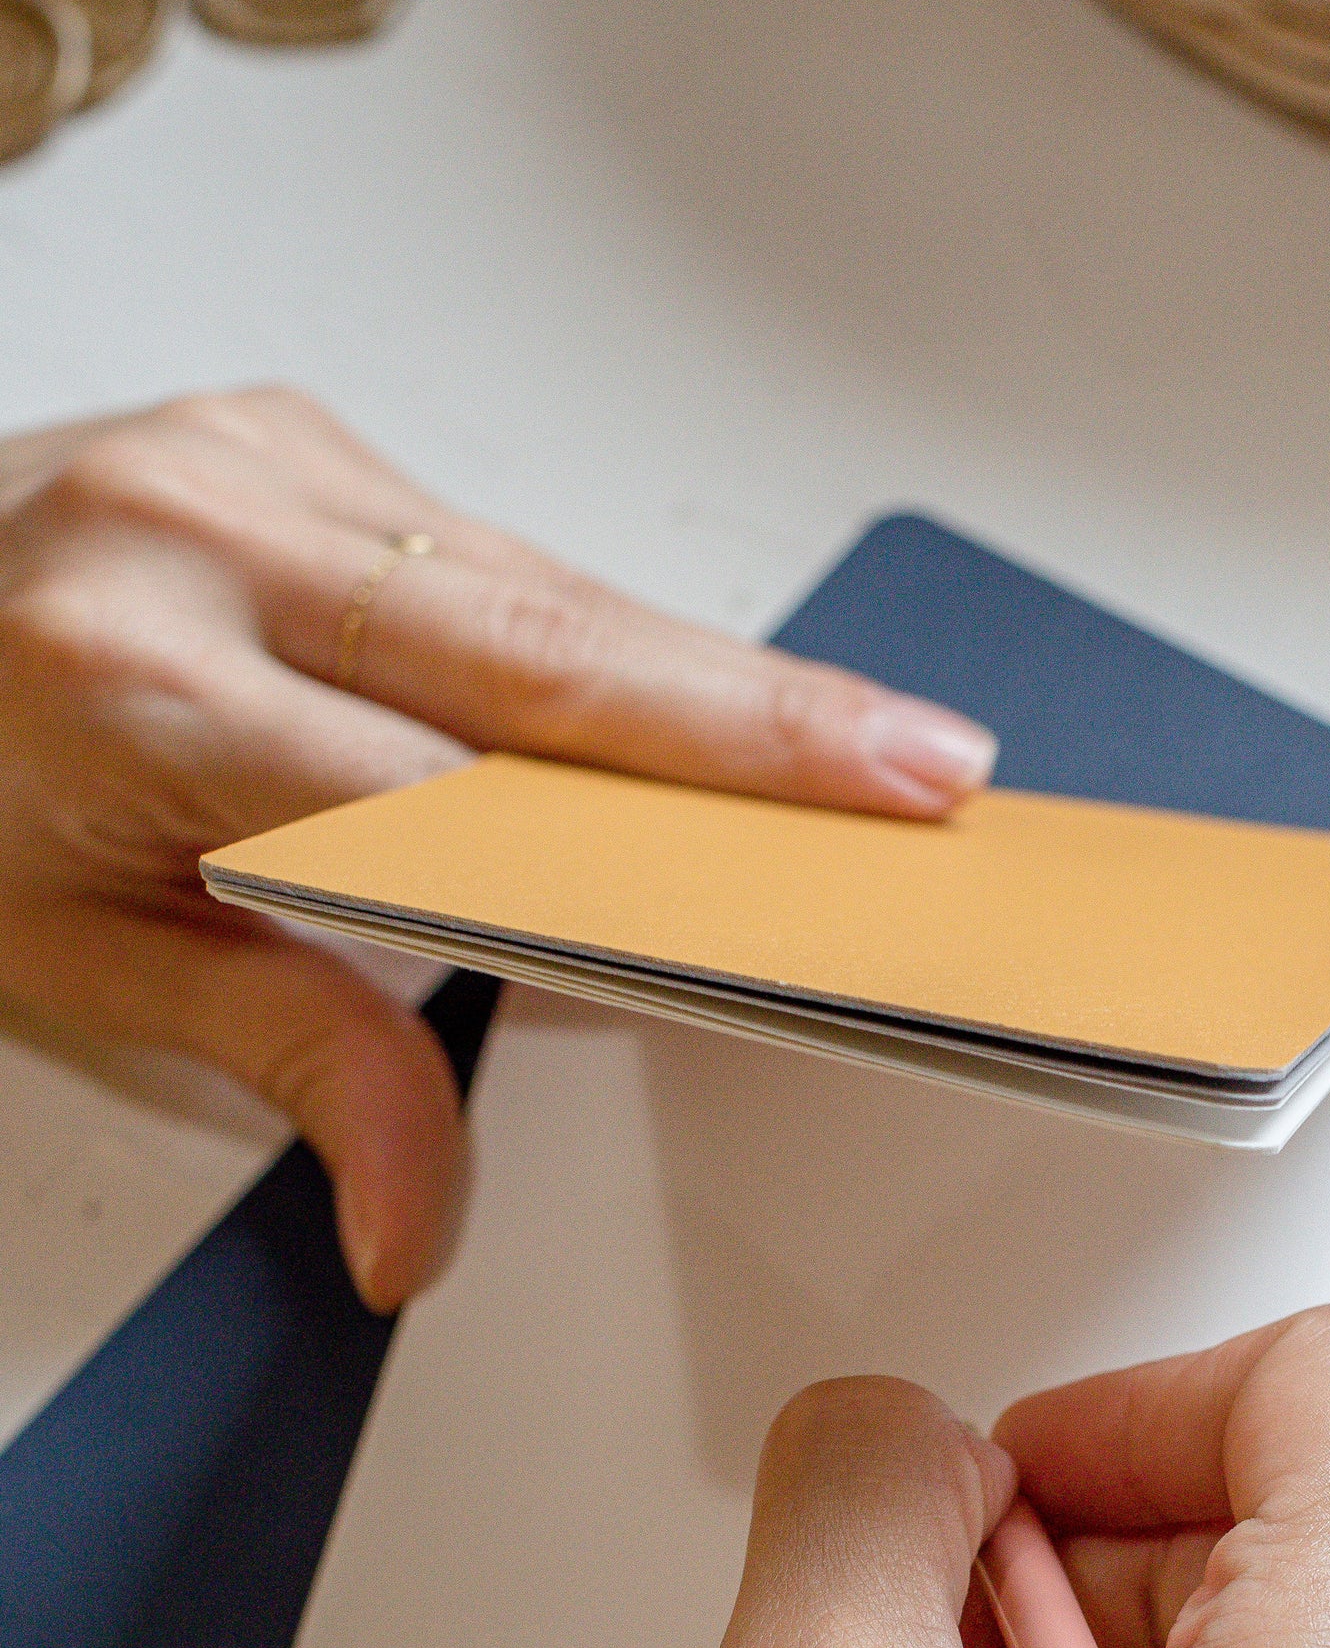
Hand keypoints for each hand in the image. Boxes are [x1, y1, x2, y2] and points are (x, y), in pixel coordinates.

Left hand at [0, 388, 994, 1306]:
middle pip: (556, 643)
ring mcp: (249, 453)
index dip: (681, 814)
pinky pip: (482, 543)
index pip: (477, 777)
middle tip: (926, 767)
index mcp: (144, 677)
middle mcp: (205, 532)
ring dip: (691, 674)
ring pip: (539, 582)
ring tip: (853, 746)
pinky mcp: (279, 429)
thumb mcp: (68, 961)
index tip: (837, 834)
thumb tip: (415, 1218)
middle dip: (763, 715)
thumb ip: (285, 1055)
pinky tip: (679, 693)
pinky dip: (585, 630)